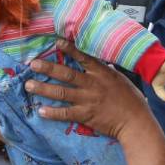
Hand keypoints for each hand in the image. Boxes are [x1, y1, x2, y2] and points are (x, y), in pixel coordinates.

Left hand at [25, 39, 152, 140]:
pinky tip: (40, 110)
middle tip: (33, 64)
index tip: (56, 42)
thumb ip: (106, 72)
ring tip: (28, 85)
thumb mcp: (121, 80)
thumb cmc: (131, 100)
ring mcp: (88, 101)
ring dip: (43, 88)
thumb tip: (98, 63)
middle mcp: (93, 85)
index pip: (84, 58)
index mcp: (102, 74)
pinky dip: (52, 112)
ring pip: (61, 93)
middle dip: (48, 68)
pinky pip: (65, 114)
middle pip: (67, 74)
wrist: (135, 122)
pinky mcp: (85, 116)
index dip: (70, 49)